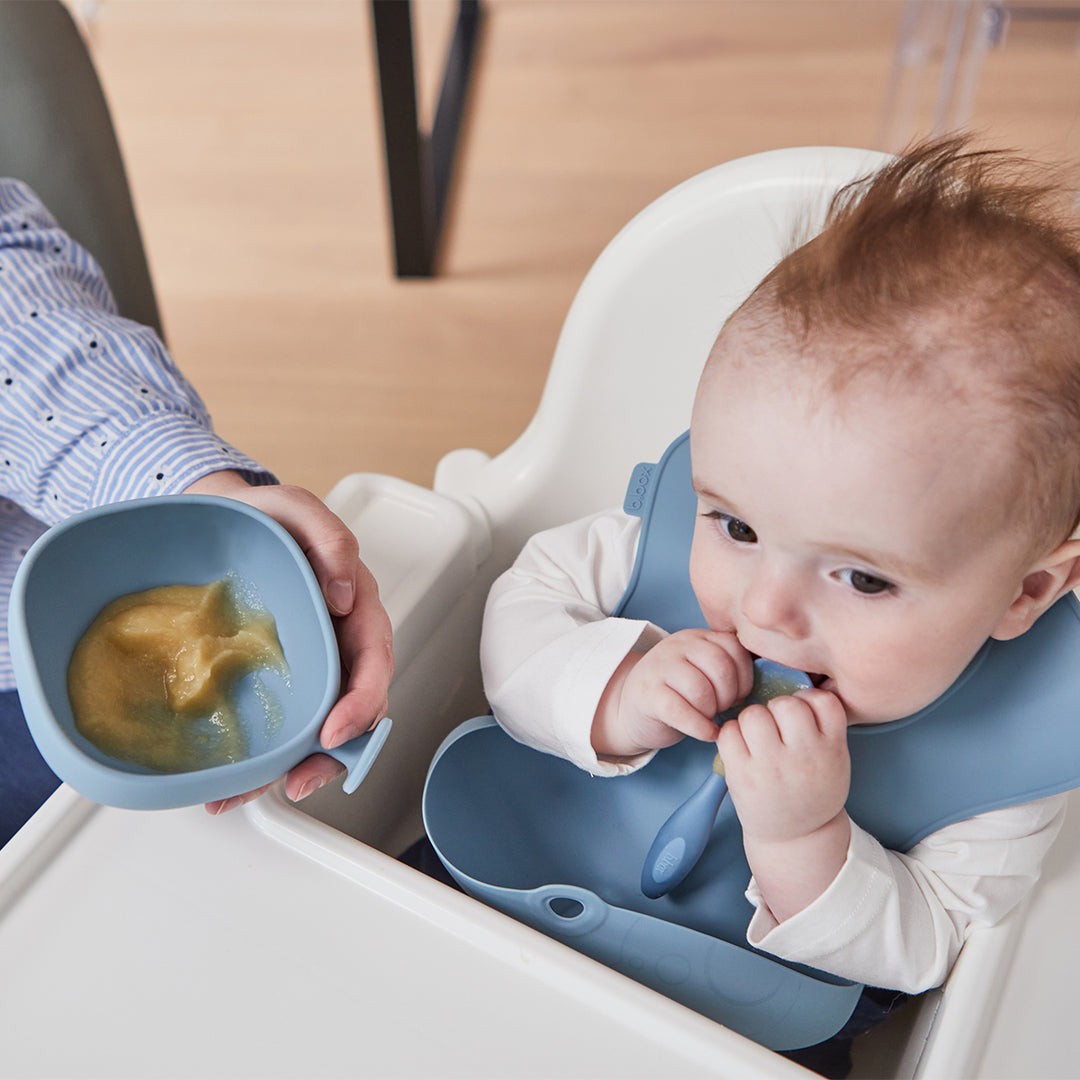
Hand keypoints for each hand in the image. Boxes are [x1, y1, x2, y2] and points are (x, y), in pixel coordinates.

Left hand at [182, 472, 394, 813]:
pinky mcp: (277, 678)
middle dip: (331, 755)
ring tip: (248, 794)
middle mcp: (339, 644)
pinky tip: (233, 779)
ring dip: (293, 768)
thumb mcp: (297, 510)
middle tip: (298, 781)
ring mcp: (309, 665)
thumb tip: (347, 591)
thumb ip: (331, 538)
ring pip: (318, 727)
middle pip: (353, 709)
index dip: (362, 703)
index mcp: (356, 609)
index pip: (374, 662)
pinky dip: (264, 758)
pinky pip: (282, 722)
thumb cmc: (266, 519)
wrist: (219, 524)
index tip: (335, 732)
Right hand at [591, 628, 753, 757]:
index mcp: (698, 637)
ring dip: (712, 712)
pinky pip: (682, 711)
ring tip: (709, 717)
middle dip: (729, 695)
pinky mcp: (647, 695)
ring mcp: (659, 668)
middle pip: (720, 668)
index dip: (744, 677)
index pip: (734, 648)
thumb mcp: (704, 670)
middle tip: (723, 709)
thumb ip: (729, 667)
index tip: (738, 695)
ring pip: (701, 690)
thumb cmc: (680, 694)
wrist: (631, 708)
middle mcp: (678, 646)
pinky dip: (700, 728)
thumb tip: (767, 684)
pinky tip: (704, 732)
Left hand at [717, 687, 850, 921]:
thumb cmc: (813, 788)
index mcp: (831, 749)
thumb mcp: (834, 759)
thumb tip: (795, 685)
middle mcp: (803, 756)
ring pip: (753, 714)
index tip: (803, 714)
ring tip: (757, 737)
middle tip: (776, 726)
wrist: (797, 836)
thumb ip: (822, 726)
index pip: (824, 701)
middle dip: (776, 709)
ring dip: (752, 720)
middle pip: (785, 704)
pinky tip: (741, 747)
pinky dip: (731, 735)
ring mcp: (771, 766)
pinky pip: (728, 732)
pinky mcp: (742, 775)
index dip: (809, 699)